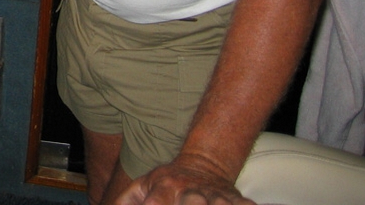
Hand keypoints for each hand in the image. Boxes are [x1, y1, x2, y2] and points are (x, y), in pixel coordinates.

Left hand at [113, 155, 255, 204]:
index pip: (158, 203)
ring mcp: (216, 196)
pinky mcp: (237, 201)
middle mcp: (191, 191)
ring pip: (218, 204)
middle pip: (192, 203)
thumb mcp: (143, 184)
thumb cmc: (168, 180)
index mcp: (166, 187)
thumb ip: (127, 201)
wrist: (204, 163)